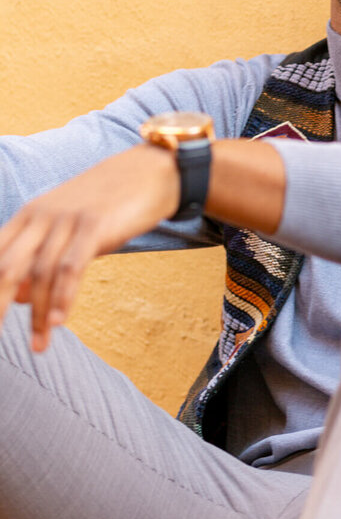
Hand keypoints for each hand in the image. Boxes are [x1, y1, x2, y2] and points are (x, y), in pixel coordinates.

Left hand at [0, 145, 178, 350]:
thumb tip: (18, 298)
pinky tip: (60, 321)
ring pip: (41, 273)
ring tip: (39, 347)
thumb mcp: (67, 231)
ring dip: (39, 315)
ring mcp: (68, 218)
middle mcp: (42, 215)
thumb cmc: (106, 205)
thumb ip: (41, 260)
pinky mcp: (94, 224)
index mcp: (28, 215)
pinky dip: (64, 296)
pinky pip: (72, 266)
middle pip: (7, 267)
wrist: (148, 171)